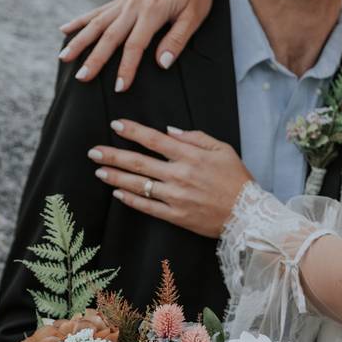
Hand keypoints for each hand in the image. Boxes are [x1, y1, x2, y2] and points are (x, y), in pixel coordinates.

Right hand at [58, 0, 231, 90]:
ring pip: (97, 23)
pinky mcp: (123, 0)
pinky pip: (98, 11)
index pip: (135, 45)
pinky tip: (64, 30)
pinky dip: (80, 21)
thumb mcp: (195, 16)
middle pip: (109, 36)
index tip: (119, 88)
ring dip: (80, 41)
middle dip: (94, 59)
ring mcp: (126, 2)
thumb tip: (162, 64)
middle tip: (81, 78)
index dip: (126, 68)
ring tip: (63, 58)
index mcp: (152, 12)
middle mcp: (134, 6)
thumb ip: (178, 40)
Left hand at [89, 120, 251, 237]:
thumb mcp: (223, 150)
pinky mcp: (176, 215)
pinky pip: (148, 207)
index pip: (154, 139)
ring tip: (99, 171)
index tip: (116, 125)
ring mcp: (176, 197)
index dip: (133, 131)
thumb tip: (170, 131)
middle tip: (93, 151)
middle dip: (113, 155)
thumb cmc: (237, 179)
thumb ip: (196, 138)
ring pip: (139, 184)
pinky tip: (118, 193)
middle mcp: (179, 175)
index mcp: (190, 156)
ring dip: (116, 177)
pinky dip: (131, 199)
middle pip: (139, 162)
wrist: (248, 214)